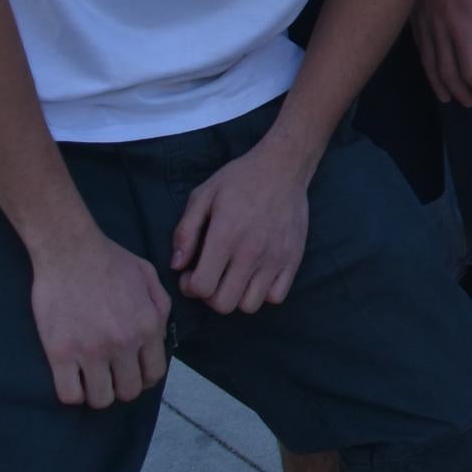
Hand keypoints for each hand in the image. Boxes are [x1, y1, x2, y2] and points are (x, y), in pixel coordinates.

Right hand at [28, 226, 171, 407]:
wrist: (69, 250)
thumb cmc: (110, 260)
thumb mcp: (149, 278)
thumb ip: (160, 308)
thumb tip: (160, 338)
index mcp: (148, 326)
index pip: (155, 374)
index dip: (144, 378)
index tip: (132, 372)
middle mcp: (123, 343)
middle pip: (129, 391)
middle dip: (122, 387)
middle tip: (111, 376)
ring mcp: (91, 351)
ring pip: (101, 399)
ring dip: (98, 394)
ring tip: (91, 380)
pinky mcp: (60, 353)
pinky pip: (69, 394)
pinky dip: (73, 393)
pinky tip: (72, 379)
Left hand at [169, 135, 314, 313]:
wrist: (283, 166)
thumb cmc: (239, 180)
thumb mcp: (203, 196)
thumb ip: (185, 231)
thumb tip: (177, 265)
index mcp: (226, 235)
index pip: (202, 287)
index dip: (189, 287)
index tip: (190, 273)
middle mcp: (251, 252)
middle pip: (224, 304)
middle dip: (209, 296)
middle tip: (210, 276)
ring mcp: (275, 258)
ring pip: (249, 305)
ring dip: (236, 296)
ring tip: (232, 277)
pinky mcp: (294, 259)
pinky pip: (276, 297)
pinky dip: (263, 293)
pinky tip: (255, 275)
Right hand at [412, 0, 471, 104]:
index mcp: (462, 27)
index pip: (471, 70)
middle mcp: (440, 33)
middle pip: (448, 74)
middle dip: (461, 92)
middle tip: (471, 103)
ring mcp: (424, 27)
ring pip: (430, 66)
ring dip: (441, 86)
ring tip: (448, 98)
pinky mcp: (414, 20)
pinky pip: (420, 53)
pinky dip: (427, 69)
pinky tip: (430, 71)